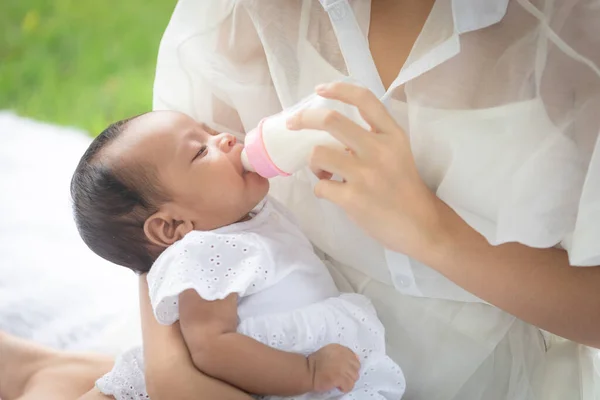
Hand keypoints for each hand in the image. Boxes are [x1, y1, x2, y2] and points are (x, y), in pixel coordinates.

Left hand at [286, 82, 446, 260]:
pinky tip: (332, 193)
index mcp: (392, 135)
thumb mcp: (397, 153)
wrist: (420, 225)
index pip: (364, 99)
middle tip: (293, 123)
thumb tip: (333, 134)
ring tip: (321, 171)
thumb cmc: (404, 188)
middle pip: (330, 120)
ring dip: (312, 161)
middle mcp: (379, 150)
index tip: (319, 90)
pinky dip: (320, 189)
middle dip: (304, 118)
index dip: (338, 89)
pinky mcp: (354, 199)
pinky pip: (320, 187)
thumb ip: (371, 139)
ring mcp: (365, 174)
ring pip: (318, 153)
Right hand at [308, 344, 359, 392]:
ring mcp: (343, 368)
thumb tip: (357, 357)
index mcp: (340, 349)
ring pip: (354, 378)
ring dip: (347, 381)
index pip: (355, 358)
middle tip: (341, 376)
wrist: (308, 371)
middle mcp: (344, 356)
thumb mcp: (330, 351)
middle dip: (350, 373)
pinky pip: (349, 386)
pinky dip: (344, 388)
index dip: (350, 366)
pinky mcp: (340, 378)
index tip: (344, 370)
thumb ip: (343, 353)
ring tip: (339, 381)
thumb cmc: (317, 362)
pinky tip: (338, 386)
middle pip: (356, 368)